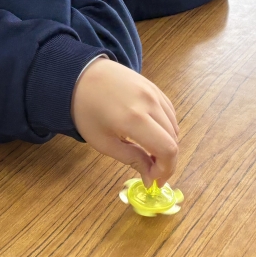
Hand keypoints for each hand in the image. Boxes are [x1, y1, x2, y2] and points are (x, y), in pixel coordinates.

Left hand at [71, 57, 178, 182]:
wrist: (81, 74)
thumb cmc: (86, 110)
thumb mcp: (103, 141)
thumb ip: (131, 158)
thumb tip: (150, 176)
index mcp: (134, 119)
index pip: (167, 149)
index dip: (166, 170)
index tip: (155, 182)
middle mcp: (150, 104)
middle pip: (174, 140)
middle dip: (166, 161)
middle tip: (151, 171)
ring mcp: (154, 93)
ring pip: (174, 127)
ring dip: (167, 144)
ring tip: (150, 153)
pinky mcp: (154, 87)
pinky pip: (170, 113)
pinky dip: (167, 129)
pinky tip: (152, 134)